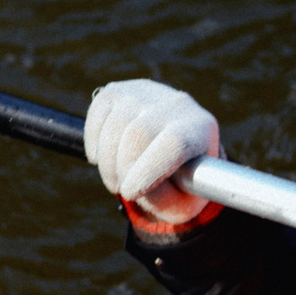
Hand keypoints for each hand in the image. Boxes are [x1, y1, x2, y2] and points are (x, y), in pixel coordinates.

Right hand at [84, 79, 220, 223]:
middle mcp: (177, 104)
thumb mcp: (184, 204)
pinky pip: (97, 114)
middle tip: (122, 190)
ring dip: (107, 162)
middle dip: (122, 170)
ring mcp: (147, 93)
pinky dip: (94, 143)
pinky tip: (104, 158)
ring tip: (116, 179)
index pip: (174, 143)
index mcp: (201, 130)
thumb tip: (135, 189)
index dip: (148, 170)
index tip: (131, 193)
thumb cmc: (182, 182)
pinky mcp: (120, 90)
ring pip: (115, 125)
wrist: (176, 148)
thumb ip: (165, 202)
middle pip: (139, 133)